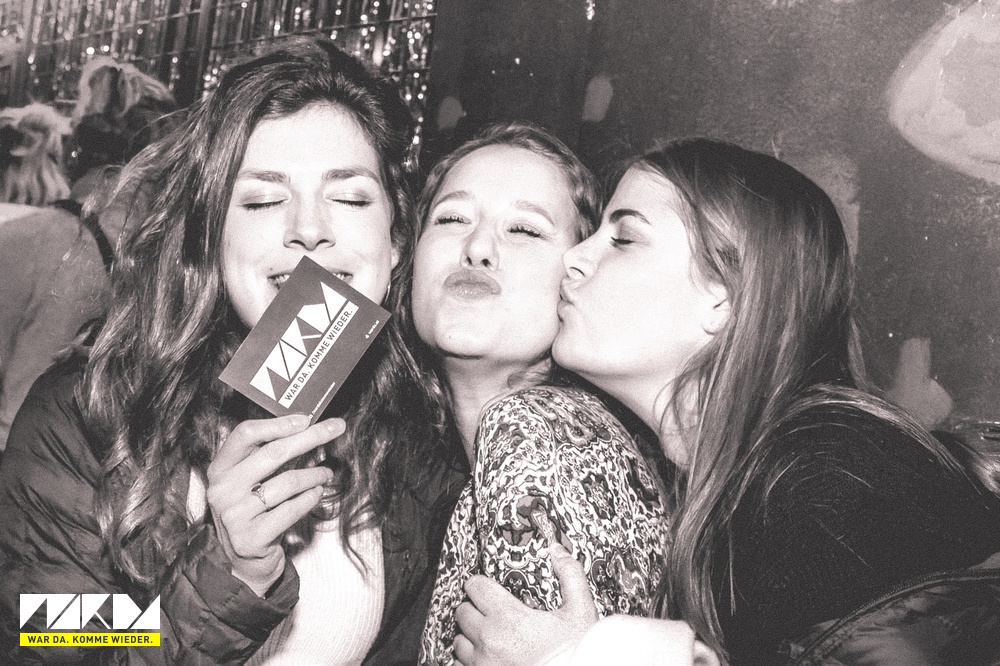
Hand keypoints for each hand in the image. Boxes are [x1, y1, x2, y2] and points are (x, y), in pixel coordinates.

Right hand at [206, 413, 343, 595]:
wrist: (243, 561)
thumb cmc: (253, 512)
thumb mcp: (248, 481)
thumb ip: (266, 455)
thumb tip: (307, 428)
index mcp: (220, 468)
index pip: (245, 434)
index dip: (278, 424)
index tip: (306, 418)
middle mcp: (223, 489)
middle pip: (272, 453)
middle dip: (310, 437)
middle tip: (335, 428)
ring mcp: (235, 515)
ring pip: (287, 482)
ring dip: (314, 474)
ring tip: (326, 473)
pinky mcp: (251, 538)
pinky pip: (291, 510)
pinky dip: (310, 498)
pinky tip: (317, 493)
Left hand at [453, 542, 597, 665]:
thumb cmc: (575, 653)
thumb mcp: (580, 611)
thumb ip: (570, 575)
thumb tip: (557, 551)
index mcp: (509, 617)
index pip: (475, 587)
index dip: (481, 585)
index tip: (488, 589)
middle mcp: (489, 640)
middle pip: (463, 612)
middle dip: (474, 609)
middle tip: (490, 613)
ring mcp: (482, 663)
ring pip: (459, 641)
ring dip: (471, 637)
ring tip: (490, 637)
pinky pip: (460, 665)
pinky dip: (470, 660)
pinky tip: (487, 657)